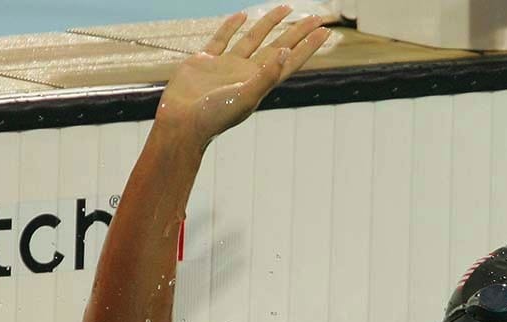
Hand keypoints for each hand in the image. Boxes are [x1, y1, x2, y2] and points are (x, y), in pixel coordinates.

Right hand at [156, 5, 329, 148]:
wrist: (182, 124)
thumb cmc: (215, 116)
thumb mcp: (247, 97)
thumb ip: (267, 75)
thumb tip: (287, 52)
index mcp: (260, 83)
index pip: (291, 60)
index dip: (308, 45)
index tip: (325, 31)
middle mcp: (247, 73)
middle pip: (279, 46)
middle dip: (297, 32)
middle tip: (316, 17)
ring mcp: (226, 66)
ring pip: (253, 39)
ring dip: (269, 24)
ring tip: (286, 8)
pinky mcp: (205, 62)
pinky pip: (221, 39)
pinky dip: (230, 26)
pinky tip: (241, 16)